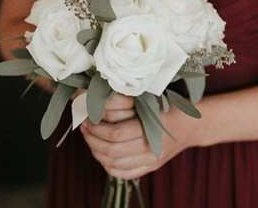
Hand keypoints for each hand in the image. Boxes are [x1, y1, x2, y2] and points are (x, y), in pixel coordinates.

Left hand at [80, 93, 198, 179]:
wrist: (191, 126)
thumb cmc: (171, 108)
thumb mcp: (152, 101)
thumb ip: (129, 105)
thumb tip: (99, 106)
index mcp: (153, 129)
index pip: (116, 134)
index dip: (98, 128)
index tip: (88, 120)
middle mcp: (152, 149)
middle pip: (112, 150)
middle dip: (93, 139)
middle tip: (84, 127)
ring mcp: (151, 161)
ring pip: (115, 164)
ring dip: (97, 152)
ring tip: (90, 138)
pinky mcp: (151, 167)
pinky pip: (124, 173)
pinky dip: (109, 166)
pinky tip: (102, 155)